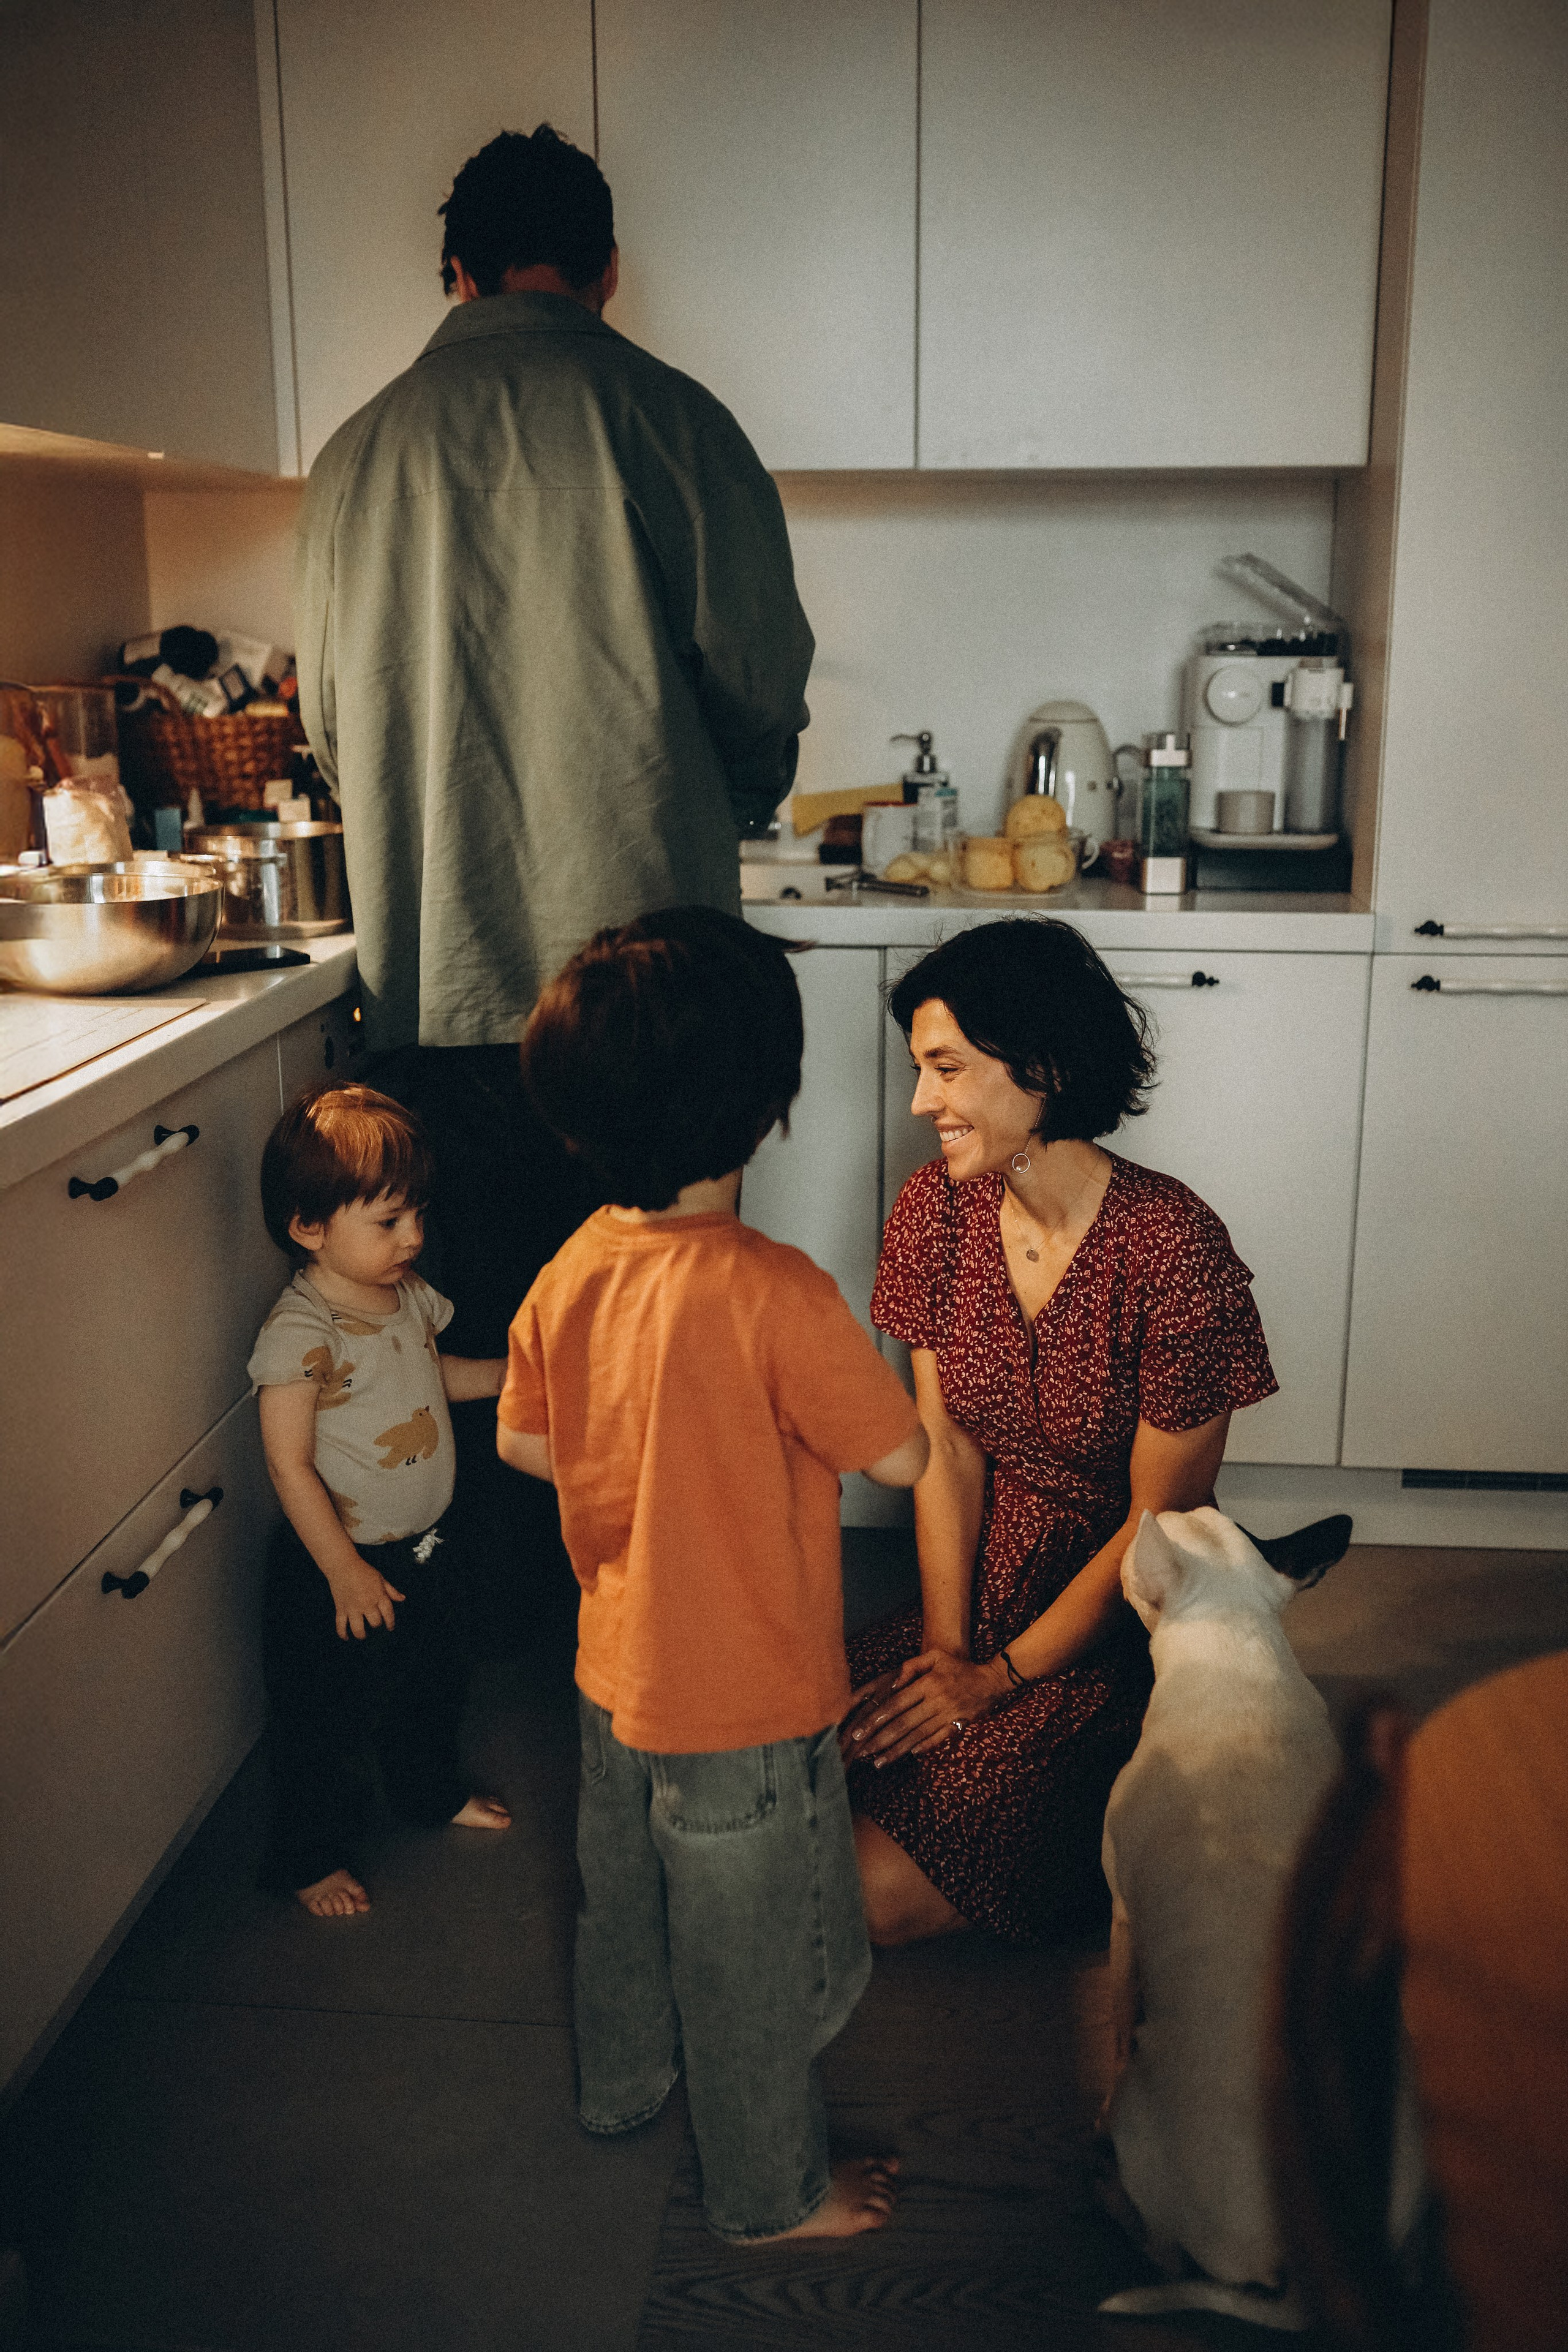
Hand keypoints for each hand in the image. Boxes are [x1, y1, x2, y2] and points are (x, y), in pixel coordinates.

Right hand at [326, 1555, 405, 1640]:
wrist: (343, 1566)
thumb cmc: (362, 1570)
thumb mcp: (381, 1578)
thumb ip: (391, 1591)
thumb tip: (402, 1598)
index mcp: (378, 1596)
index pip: (388, 1614)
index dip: (391, 1623)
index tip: (390, 1627)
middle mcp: (366, 1604)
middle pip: (375, 1623)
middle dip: (377, 1626)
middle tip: (375, 1626)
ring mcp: (353, 1608)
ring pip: (358, 1629)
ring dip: (362, 1635)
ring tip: (363, 1635)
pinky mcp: (341, 1609)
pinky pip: (340, 1625)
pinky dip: (343, 1634)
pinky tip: (347, 1637)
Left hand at [841, 1649, 1009, 1766]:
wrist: (990, 1681)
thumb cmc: (958, 1667)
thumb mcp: (936, 1657)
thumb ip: (912, 1666)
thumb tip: (893, 1682)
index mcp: (928, 1684)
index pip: (897, 1704)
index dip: (877, 1719)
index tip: (860, 1731)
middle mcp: (936, 1701)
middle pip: (904, 1724)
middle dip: (881, 1739)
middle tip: (861, 1752)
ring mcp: (948, 1715)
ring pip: (918, 1736)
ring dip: (897, 1750)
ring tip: (878, 1762)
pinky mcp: (958, 1725)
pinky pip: (938, 1739)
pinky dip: (923, 1747)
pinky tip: (908, 1755)